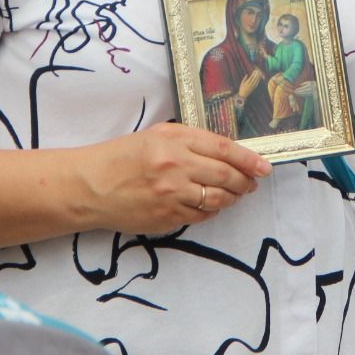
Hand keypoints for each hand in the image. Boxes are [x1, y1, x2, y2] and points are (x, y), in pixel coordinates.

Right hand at [76, 123, 270, 231]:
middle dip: (245, 181)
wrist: (90, 186)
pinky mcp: (166, 218)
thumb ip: (190, 140)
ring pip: (217, 199)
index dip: (248, 159)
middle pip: (225, 176)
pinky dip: (211, 211)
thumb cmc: (122, 157)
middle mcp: (174, 167)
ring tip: (234, 194)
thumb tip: (226, 152)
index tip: (264, 167)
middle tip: (251, 183)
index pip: (223, 149)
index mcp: (173, 141)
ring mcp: (171, 195)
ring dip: (232, 198)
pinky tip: (209, 205)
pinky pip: (200, 216)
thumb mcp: (155, 136)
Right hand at [239, 68, 265, 99]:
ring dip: (258, 77)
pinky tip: (259, 78)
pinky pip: (257, 83)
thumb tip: (247, 74)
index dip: (253, 74)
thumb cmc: (241, 88)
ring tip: (260, 74)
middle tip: (258, 71)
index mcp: (247, 83)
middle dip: (256, 74)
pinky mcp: (254, 88)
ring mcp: (253, 86)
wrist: (243, 95)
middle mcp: (250, 84)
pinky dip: (258, 80)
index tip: (255, 71)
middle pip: (255, 78)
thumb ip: (244, 78)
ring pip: (256, 81)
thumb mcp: (242, 83)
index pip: (251, 77)